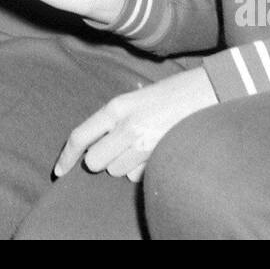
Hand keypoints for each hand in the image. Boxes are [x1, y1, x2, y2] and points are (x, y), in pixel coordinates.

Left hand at [56, 67, 218, 182]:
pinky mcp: (160, 159)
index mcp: (117, 107)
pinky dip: (143, 169)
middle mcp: (126, 127)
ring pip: (117, 171)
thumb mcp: (137, 97)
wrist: (210, 92)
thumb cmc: (172, 93)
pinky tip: (156, 150)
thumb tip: (95, 144)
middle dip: (103, 159)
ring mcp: (144, 146)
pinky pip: (138, 176)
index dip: (66, 157)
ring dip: (125, 164)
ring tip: (144, 142)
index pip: (80, 136)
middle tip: (118, 146)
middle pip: (95, 162)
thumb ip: (115, 118)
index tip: (59, 171)